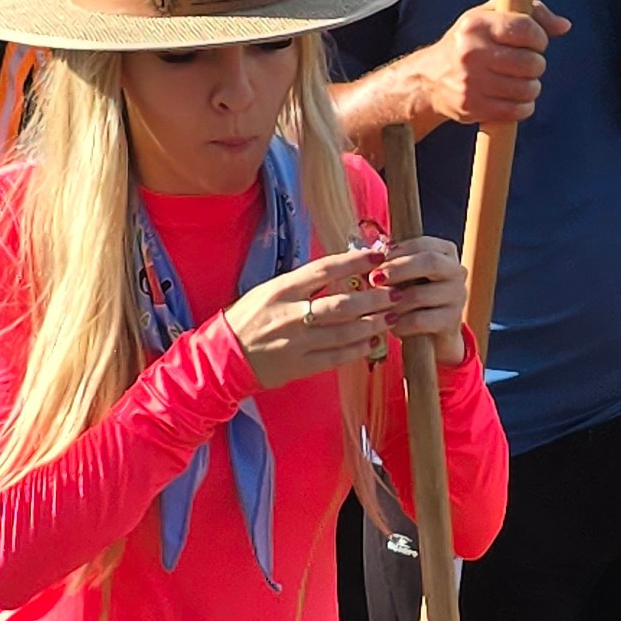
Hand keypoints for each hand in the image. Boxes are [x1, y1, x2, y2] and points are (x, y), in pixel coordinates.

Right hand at [229, 247, 398, 389]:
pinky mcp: (300, 366)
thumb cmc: (249, 319)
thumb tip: (341, 271)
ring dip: (372, 324)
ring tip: (391, 317)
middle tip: (396, 293)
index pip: (324, 269)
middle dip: (374, 299)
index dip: (354, 261)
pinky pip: (336, 357)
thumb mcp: (270, 291)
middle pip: (342, 304)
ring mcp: (296, 342)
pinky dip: (358, 349)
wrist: (224, 356)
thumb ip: (303, 284)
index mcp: (282, 290)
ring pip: (344, 332)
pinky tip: (373, 342)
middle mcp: (291, 314)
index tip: (378, 254)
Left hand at [373, 235, 468, 353]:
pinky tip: (388, 325)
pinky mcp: (452, 321)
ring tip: (375, 306)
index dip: (398, 250)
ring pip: (420, 294)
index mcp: (445, 252)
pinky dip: (399, 322)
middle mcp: (457, 271)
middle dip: (398, 269)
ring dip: (392, 301)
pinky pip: (419, 320)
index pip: (422, 244)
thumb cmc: (411, 296)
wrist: (431, 335)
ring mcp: (458, 296)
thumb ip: (389, 263)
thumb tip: (367, 256)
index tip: (376, 259)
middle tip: (374, 279)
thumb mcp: (403, 276)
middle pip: (430, 262)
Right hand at [412, 0, 568, 132]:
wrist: (429, 79)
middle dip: (536, 64)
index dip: (540, 38)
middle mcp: (472, 52)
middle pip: (531, 62)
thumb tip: (564, 26)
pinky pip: (518, 110)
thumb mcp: (490, 16)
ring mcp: (471, 82)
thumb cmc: (468, 43)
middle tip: (526, 64)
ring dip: (531, 86)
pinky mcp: (473, 106)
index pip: (526, 29)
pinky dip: (523, 105)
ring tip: (519, 80)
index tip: (536, 42)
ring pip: (528, 88)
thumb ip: (531, 13)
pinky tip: (513, 97)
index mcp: (477, 24)